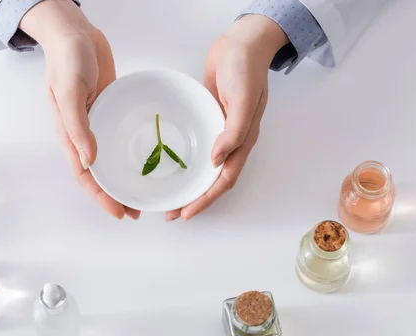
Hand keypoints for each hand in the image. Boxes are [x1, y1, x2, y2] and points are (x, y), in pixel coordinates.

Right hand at [21, 0, 139, 219]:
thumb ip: (78, 126)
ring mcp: (98, 122)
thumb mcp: (70, 92)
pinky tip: (146, 156)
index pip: (85, 175)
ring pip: (111, 158)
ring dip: (124, 176)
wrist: (76, 32)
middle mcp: (84, 133)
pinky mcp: (111, 109)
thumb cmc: (68, 60)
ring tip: (143, 192)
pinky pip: (120, 136)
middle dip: (115, 194)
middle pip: (99, 173)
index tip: (119, 212)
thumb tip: (88, 160)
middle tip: (137, 210)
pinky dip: (129, 151)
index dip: (100, 196)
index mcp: (69, 134)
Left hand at [166, 15, 288, 220]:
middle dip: (195, 198)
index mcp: (243, 140)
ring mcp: (219, 129)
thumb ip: (233, 131)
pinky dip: (188, 160)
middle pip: (213, 178)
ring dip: (190, 183)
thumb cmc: (245, 68)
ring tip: (170, 194)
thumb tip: (216, 161)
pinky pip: (197, 145)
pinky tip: (172, 164)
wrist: (240, 42)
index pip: (224, 178)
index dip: (207, 198)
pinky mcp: (207, 117)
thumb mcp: (243, 99)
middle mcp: (231, 140)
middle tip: (172, 212)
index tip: (187, 212)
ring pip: (204, 166)